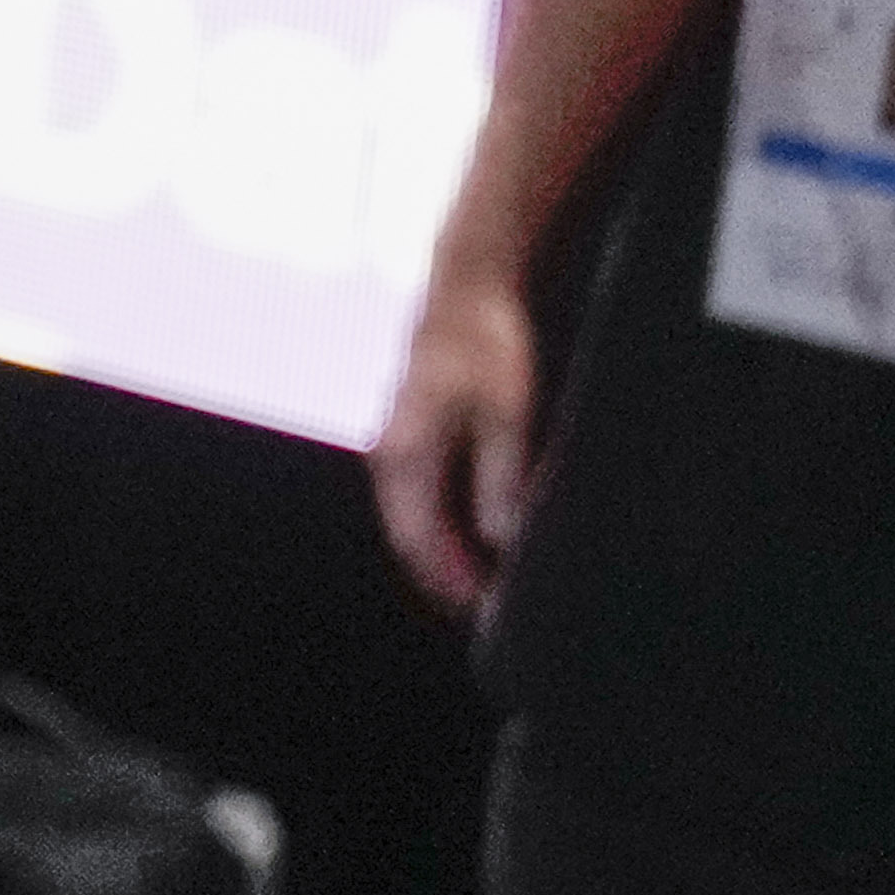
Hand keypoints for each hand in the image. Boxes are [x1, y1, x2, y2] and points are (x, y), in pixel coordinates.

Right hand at [372, 247, 542, 615]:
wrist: (466, 284)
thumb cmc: (485, 341)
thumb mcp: (506, 410)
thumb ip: (500, 477)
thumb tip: (502, 539)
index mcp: (404, 451)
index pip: (416, 538)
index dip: (448, 580)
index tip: (485, 610)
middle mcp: (389, 452)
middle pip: (408, 534)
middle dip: (445, 575)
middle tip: (489, 607)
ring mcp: (396, 442)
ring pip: (412, 517)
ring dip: (444, 552)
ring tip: (485, 581)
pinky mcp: (413, 432)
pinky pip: (420, 495)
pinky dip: (443, 523)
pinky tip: (474, 533)